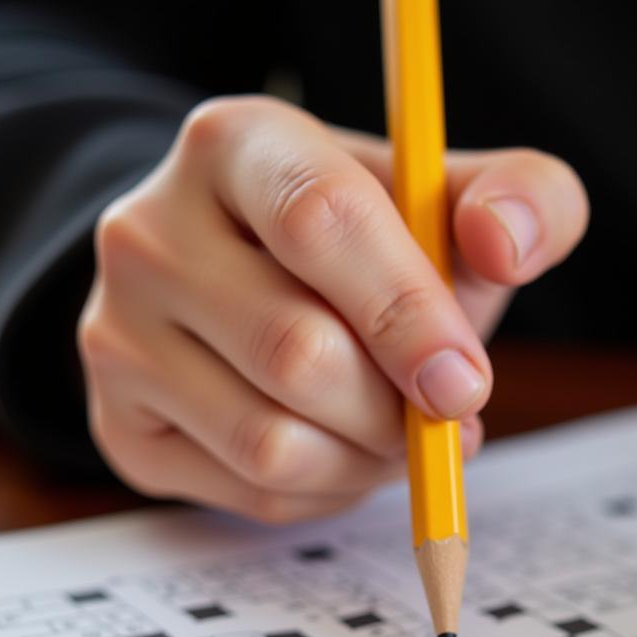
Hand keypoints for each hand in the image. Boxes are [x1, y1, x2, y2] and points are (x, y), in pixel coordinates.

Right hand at [78, 96, 587, 522]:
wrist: (241, 280)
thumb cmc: (357, 246)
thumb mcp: (445, 202)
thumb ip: (520, 201)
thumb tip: (504, 246)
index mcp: (234, 144)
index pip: (320, 222)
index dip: (407, 314)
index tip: (466, 384)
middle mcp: (148, 233)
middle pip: (296, 352)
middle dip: (394, 410)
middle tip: (441, 416)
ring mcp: (116, 335)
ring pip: (269, 442)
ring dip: (364, 460)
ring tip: (392, 434)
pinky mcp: (120, 424)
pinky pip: (246, 491)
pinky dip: (323, 492)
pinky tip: (337, 453)